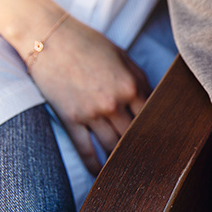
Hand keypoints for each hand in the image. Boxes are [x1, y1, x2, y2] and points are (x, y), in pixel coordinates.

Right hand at [27, 16, 150, 174]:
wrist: (48, 37)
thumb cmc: (87, 43)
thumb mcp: (122, 56)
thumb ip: (140, 79)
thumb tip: (153, 100)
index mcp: (130, 86)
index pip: (151, 117)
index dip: (157, 132)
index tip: (163, 145)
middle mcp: (113, 103)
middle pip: (133, 136)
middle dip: (141, 149)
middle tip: (149, 163)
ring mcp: (90, 114)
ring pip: (112, 147)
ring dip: (120, 160)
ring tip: (128, 170)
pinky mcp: (70, 119)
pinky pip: (85, 150)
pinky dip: (94, 165)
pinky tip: (100, 174)